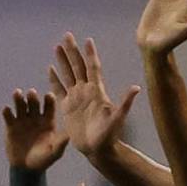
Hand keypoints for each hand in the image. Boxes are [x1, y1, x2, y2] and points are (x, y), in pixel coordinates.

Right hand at [3, 88, 68, 170]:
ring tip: (17, 93)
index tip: (49, 95)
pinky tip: (7, 109)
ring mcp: (22, 120)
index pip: (49, 107)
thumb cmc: (44, 160)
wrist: (26, 168)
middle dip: (33, 98)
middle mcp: (35, 117)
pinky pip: (9, 116)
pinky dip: (7, 112)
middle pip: (34, 103)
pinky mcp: (11, 126)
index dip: (49, 101)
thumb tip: (69, 135)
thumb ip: (60, 144)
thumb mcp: (54, 153)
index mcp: (48, 121)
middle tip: (32, 92)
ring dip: (19, 99)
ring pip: (20, 106)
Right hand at [48, 33, 139, 157]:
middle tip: (67, 35)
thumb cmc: (109, 136)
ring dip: (63, 61)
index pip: (92, 68)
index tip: (88, 40)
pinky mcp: (67, 107)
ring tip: (57, 46)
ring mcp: (76, 98)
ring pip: (68, 74)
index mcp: (97, 91)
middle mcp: (86, 91)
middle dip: (72, 51)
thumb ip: (125, 103)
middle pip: (78, 66)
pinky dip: (54, 79)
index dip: (90, 54)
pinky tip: (50, 69)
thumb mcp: (118, 118)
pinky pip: (59, 89)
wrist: (98, 149)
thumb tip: (136, 88)